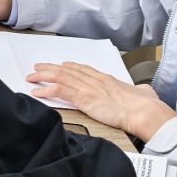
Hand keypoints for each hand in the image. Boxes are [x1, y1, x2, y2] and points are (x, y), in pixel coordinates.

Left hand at [26, 63, 176, 141]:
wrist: (143, 111)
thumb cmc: (145, 105)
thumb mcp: (144, 93)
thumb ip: (141, 91)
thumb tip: (144, 91)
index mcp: (106, 78)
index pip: (82, 69)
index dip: (68, 66)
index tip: (59, 65)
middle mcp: (94, 80)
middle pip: (66, 70)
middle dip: (50, 68)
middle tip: (37, 68)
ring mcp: (87, 88)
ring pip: (59, 78)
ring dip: (43, 77)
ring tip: (31, 77)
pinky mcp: (83, 99)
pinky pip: (59, 91)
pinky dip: (46, 90)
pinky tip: (37, 91)